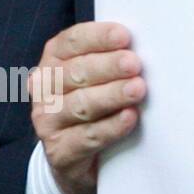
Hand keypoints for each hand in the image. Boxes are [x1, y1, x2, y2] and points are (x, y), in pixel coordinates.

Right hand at [28, 21, 143, 193]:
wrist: (78, 156)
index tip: (125, 36)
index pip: (72, 42)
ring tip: (137, 89)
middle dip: (108, 66)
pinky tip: (130, 117)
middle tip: (134, 64)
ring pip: (81, 105)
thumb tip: (148, 45)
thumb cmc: (96, 102)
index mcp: (55, 60)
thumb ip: (115, 56)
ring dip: (112, 95)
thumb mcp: (100, 75)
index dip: (98, 37)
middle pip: (77, 72)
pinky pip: (86, 138)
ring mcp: (48, 121)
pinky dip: (110, 127)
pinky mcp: (59, 151)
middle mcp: (46, 88)